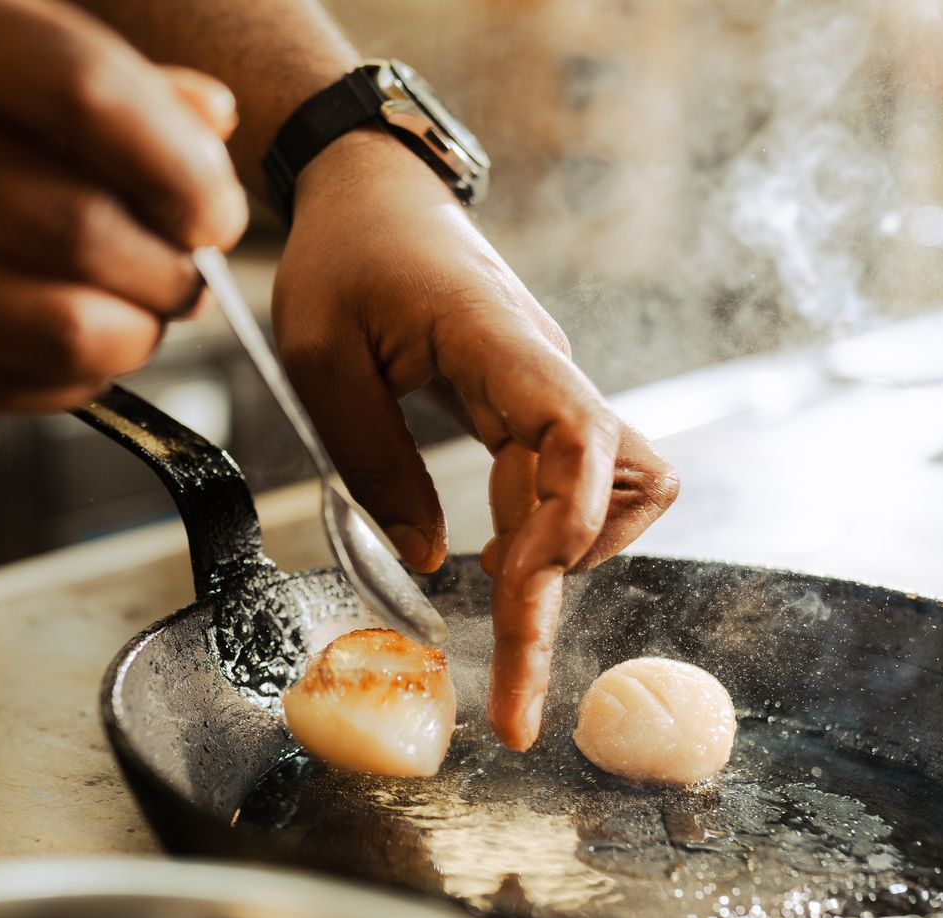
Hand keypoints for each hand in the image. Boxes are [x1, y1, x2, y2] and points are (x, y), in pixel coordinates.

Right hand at [0, 0, 246, 410]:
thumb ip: (83, 71)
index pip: (77, 92)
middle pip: (72, 223)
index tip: (215, 211)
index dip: (177, 167)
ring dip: (130, 336)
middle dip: (164, 269)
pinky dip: (68, 380)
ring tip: (136, 317)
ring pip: (45, 324)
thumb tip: (210, 122)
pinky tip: (72, 353)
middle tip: (179, 273)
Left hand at [273, 132, 679, 750]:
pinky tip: (501, 551)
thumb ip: (373, 462)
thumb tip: (427, 564)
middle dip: (560, 598)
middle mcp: (547, 372)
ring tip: (498, 595)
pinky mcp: (539, 408)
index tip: (508, 593)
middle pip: (609, 492)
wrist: (375, 189)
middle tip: (513, 703)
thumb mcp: (320, 358)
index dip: (568, 526)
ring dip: (570, 560)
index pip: (581, 436)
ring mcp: (552, 391)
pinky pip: (577, 482)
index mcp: (500, 346)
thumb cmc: (342, 256)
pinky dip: (551, 532)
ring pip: (622, 492)